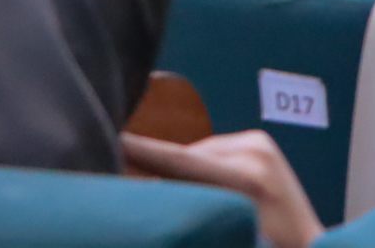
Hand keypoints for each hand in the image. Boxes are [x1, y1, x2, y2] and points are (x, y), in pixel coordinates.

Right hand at [122, 131, 322, 247]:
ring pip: (196, 156)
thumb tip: (155, 190)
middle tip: (144, 189)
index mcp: (248, 180)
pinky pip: (211, 152)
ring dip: (185, 178)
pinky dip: (202, 171)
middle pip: (185, 160)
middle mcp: (255, 152)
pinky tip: (214, 194)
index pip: (181, 162)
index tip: (115, 138)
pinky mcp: (259, 141)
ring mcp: (259, 143)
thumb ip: (193, 212)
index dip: (143, 151)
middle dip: (163, 178)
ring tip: (200, 208)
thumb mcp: (230, 236)